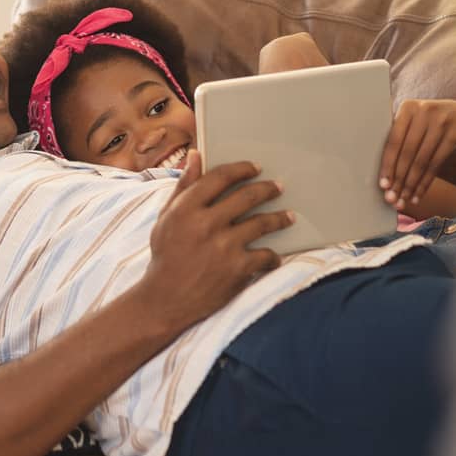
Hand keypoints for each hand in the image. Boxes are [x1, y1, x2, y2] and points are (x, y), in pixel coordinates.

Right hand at [137, 151, 292, 335]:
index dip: (241, 169)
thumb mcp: (166, 217)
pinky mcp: (237, 270)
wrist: (165, 299)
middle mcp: (206, 224)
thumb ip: (183, 185)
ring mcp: (224, 248)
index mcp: (186, 208)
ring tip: (289, 216)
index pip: (220, 177)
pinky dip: (273, 256)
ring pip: (261, 224)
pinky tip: (276, 255)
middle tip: (278, 187)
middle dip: (267, 189)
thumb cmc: (166, 254)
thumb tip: (196, 155)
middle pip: (246, 196)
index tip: (255, 167)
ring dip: (279, 218)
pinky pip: (264, 256)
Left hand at [379, 99, 455, 211]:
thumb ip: (400, 135)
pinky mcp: (454, 136)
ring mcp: (441, 123)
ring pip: (421, 161)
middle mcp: (423, 112)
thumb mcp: (417, 119)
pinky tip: (418, 195)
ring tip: (403, 199)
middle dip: (398, 178)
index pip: (394, 140)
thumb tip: (382, 171)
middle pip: (407, 152)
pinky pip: (435, 165)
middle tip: (392, 198)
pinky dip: (425, 183)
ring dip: (411, 184)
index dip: (388, 164)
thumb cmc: (432, 123)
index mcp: (408, 107)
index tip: (383, 184)